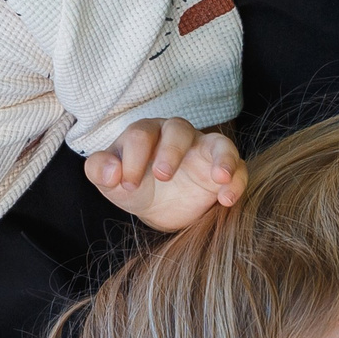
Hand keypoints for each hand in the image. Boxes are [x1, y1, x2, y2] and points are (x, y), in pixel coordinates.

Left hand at [85, 119, 246, 230]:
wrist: (157, 208)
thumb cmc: (133, 185)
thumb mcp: (110, 182)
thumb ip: (99, 170)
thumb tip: (112, 171)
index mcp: (146, 133)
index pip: (140, 135)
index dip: (134, 158)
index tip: (128, 185)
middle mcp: (177, 136)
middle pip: (178, 129)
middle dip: (171, 151)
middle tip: (163, 176)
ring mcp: (204, 151)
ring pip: (217, 142)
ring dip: (220, 158)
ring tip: (219, 178)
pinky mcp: (223, 171)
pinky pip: (238, 168)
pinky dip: (236, 181)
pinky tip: (227, 199)